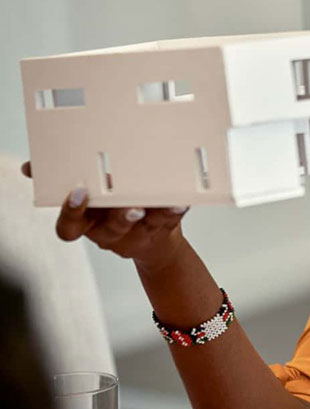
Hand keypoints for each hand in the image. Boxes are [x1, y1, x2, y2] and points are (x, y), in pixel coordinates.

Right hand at [21, 161, 189, 267]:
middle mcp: (109, 232)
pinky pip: (167, 221)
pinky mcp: (161, 231)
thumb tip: (31, 167)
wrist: (154, 241)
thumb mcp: (89, 195)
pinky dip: (173, 211)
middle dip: (119, 218)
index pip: (69, 228)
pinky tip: (179, 200)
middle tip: (129, 206)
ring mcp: (136, 235)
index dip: (71, 212)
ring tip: (152, 203)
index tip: (78, 192)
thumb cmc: (115, 208)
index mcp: (86, 222)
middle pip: (109, 230)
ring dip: (148, 214)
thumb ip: (67, 177)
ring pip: (140, 227)